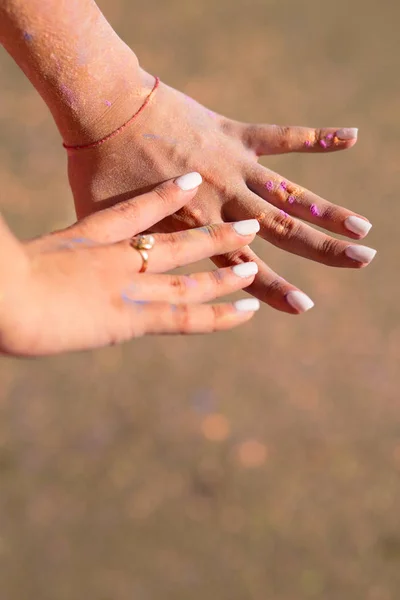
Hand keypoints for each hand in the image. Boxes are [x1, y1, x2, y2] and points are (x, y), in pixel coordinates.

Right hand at [0, 174, 259, 356]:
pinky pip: (187, 317)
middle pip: (173, 241)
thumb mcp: (18, 256)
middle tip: (246, 223)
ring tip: (254, 261)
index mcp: (86, 238)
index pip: (131, 212)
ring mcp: (128, 285)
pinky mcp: (134, 317)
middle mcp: (116, 257)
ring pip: (189, 277)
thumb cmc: (0, 276)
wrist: (4, 294)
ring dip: (225, 269)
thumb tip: (30, 258)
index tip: (190, 183)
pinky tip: (248, 310)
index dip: (163, 197)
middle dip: (211, 234)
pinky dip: (220, 315)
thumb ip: (38, 254)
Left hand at [67, 69, 375, 314]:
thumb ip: (133, 255)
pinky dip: (315, 138)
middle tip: (363, 260)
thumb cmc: (98, 170)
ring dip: (328, 210)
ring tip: (362, 227)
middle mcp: (223, 201)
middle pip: (283, 231)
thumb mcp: (111, 225)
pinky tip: (351, 137)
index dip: (273, 288)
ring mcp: (232, 167)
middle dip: (324, 250)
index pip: (242, 266)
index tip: (304, 306)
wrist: (104, 108)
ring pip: (290, 194)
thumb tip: (125, 285)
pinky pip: (282, 137)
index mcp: (196, 228)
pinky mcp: (233, 135)